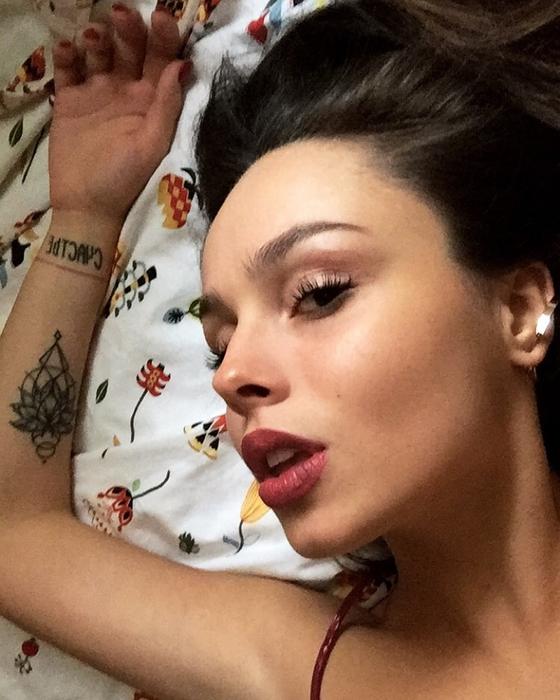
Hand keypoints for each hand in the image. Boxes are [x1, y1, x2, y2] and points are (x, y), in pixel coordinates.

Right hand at [49, 5, 190, 222]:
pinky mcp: (70, 100)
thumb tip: (183, 64)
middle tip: (121, 17)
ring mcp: (97, 93)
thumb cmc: (126, 179)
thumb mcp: (151, 144)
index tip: (161, 17)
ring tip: (94, 37)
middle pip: (130, 49)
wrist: (87, 206)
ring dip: (97, 39)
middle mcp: (126, 91)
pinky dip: (66, 56)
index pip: (162, 60)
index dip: (164, 37)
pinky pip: (68, 70)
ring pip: (98, 53)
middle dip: (129, 30)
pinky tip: (66, 49)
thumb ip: (166, 105)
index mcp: (151, 100)